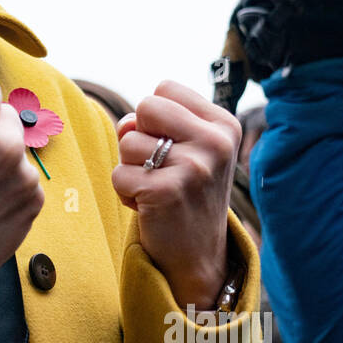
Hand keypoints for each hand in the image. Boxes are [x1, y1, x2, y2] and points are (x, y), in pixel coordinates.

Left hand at [111, 80, 240, 310]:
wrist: (198, 254)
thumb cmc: (185, 191)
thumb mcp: (187, 148)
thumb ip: (157, 122)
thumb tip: (127, 123)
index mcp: (224, 124)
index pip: (165, 88)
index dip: (154, 116)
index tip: (172, 144)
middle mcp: (215, 142)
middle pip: (145, 107)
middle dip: (139, 136)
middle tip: (159, 167)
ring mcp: (194, 167)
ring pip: (127, 142)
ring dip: (131, 168)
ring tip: (157, 188)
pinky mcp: (167, 192)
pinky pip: (119, 175)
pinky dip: (125, 192)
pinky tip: (150, 206)